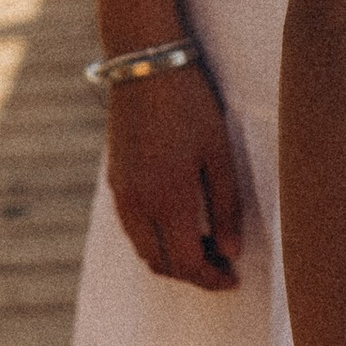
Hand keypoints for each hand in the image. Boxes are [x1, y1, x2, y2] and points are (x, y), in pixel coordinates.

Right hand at [105, 65, 243, 288]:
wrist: (145, 66)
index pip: (187, 263)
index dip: (211, 279)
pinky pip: (132, 228)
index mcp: (168, 200)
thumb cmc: (190, 105)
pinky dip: (154, 239)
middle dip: (192, 273)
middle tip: (222, 263)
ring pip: (143, 249)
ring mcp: (121, 194)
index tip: (232, 278)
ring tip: (204, 244)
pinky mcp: (113, 180)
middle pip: (161, 264)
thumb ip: (226, 206)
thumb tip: (231, 252)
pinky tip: (179, 221)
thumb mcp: (219, 152)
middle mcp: (138, 205)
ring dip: (172, 258)